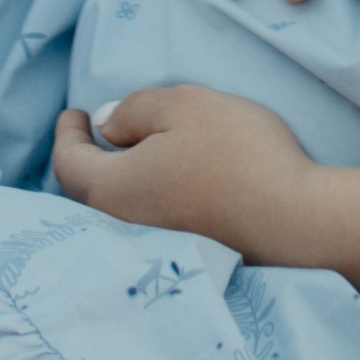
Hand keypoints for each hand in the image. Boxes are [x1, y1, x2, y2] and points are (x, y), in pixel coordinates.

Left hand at [52, 87, 322, 263]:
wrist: (293, 219)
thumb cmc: (237, 152)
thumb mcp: (185, 105)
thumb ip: (134, 109)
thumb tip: (105, 126)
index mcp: (112, 187)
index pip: (68, 162)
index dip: (66, 133)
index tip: (74, 112)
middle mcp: (121, 224)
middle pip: (87, 191)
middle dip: (85, 159)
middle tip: (96, 133)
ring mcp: (152, 245)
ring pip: (116, 209)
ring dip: (116, 180)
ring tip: (130, 155)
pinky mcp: (183, 254)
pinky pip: (143, 221)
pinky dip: (141, 197)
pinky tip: (164, 183)